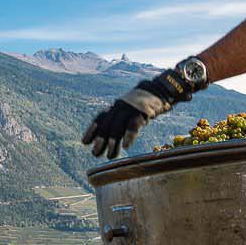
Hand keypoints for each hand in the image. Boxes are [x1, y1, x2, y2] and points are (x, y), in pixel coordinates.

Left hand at [81, 64, 201, 158]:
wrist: (161, 88)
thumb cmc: (145, 102)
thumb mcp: (131, 109)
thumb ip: (122, 119)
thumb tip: (114, 135)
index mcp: (116, 106)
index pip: (100, 118)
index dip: (92, 130)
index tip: (84, 142)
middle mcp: (120, 107)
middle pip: (107, 125)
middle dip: (100, 140)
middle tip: (95, 154)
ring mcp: (131, 108)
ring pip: (118, 127)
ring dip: (112, 142)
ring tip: (110, 156)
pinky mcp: (142, 112)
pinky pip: (133, 125)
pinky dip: (129, 136)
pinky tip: (126, 146)